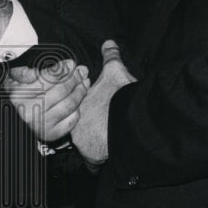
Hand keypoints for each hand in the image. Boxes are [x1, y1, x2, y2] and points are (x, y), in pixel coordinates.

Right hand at [4, 60, 89, 140]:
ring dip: (80, 91)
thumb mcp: (11, 81)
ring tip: (85, 82)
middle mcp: (30, 111)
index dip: (62, 69)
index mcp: (19, 95)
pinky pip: (71, 119)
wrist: (11, 125)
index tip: (71, 64)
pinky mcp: (51, 134)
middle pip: (61, 90)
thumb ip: (25, 73)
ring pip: (69, 104)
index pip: (47, 78)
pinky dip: (77, 108)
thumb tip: (50, 69)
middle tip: (82, 70)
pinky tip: (78, 100)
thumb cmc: (13, 99)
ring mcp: (42, 124)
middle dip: (75, 78)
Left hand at [71, 40, 135, 167]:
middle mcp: (76, 123)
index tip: (96, 117)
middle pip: (78, 131)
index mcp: (79, 104)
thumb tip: (109, 44)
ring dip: (93, 148)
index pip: (76, 112)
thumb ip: (111, 58)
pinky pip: (92, 164)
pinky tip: (106, 160)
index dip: (86, 115)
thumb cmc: (122, 95)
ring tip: (106, 145)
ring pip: (84, 147)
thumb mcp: (116, 72)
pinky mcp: (91, 156)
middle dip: (88, 132)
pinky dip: (98, 163)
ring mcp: (82, 141)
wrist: (131, 119)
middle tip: (101, 132)